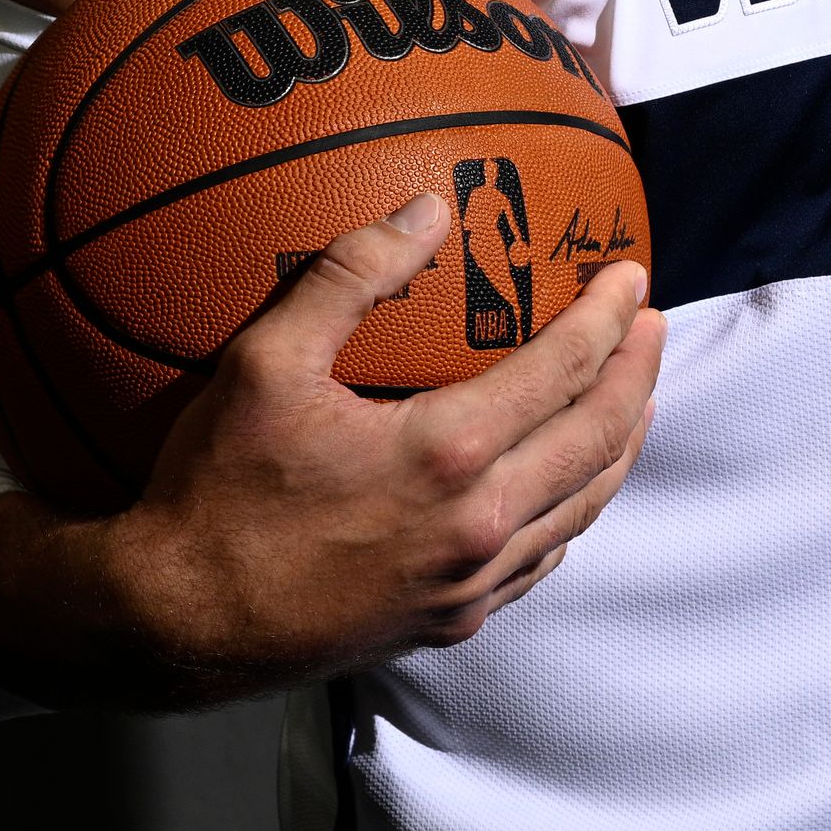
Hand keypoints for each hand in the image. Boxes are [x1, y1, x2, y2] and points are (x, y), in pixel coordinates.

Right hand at [0, 195, 660, 708]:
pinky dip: (574, 510)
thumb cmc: (214, 487)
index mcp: (449, 453)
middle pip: (601, 438)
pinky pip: (542, 559)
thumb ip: (352, 274)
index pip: (568, 369)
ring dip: (621, 442)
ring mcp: (471, 582)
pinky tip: (569, 487)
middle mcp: (479, 524)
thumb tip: (429, 205)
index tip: (632, 273)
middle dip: (639, 372)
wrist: (178, 625)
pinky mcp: (451, 622)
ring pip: (584, 505)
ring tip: (633, 395)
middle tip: (653, 323)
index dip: (610, 315)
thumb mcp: (264, 361)